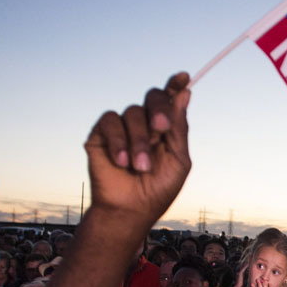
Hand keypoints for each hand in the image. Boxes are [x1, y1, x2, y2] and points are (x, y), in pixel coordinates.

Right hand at [84, 72, 190, 228]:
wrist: (131, 209)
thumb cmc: (158, 188)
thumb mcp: (178, 160)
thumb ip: (179, 129)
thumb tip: (185, 94)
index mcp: (166, 128)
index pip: (171, 100)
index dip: (176, 85)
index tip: (184, 77)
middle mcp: (145, 123)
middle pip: (153, 97)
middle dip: (159, 109)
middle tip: (161, 128)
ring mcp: (123, 127)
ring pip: (133, 112)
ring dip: (139, 141)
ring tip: (140, 167)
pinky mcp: (101, 134)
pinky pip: (110, 121)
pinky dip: (118, 141)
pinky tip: (121, 161)